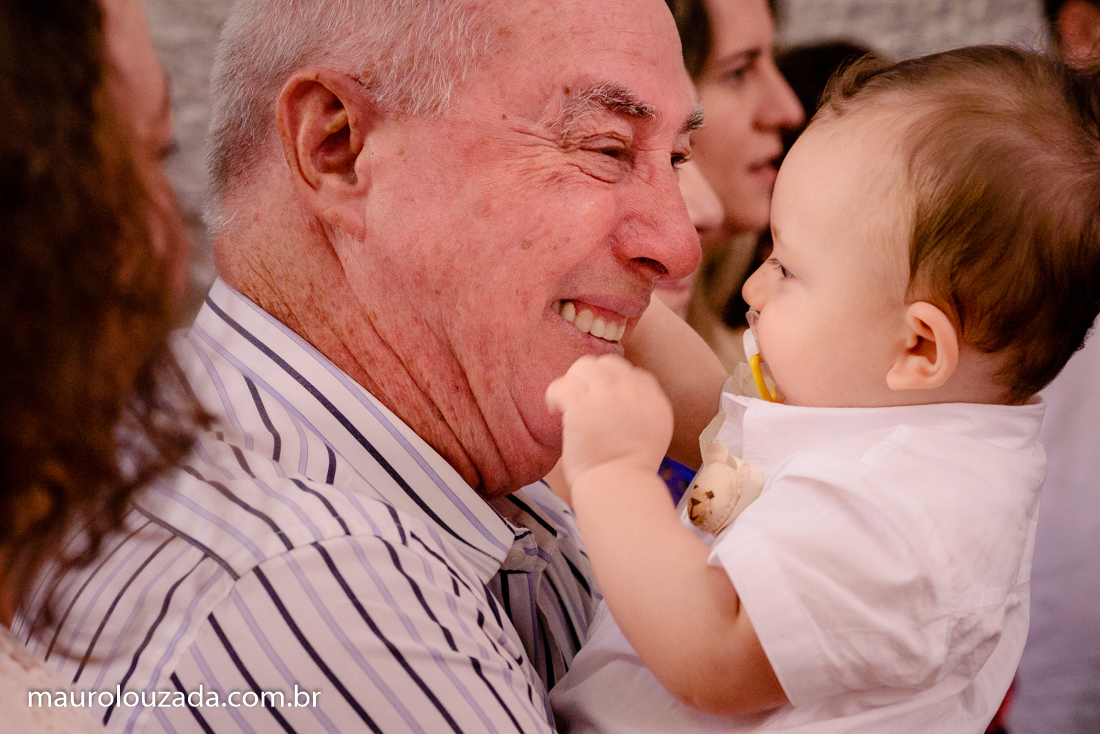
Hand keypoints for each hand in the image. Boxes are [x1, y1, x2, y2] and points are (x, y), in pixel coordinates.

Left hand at [546, 355, 673, 485]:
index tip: (603, 399)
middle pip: (610, 364)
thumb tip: (621, 400)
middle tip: (581, 396)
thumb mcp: (652, 437)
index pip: (635, 374)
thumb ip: (641, 413)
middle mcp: (635, 393)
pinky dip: (554, 394)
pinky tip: (554, 409)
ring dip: (573, 381)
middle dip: (593, 376)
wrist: (618, 489)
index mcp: (655, 401)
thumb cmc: (629, 473)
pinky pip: (563, 385)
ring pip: (584, 367)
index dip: (615, 383)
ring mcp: (608, 397)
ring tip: (567, 402)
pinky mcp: (582, 407)